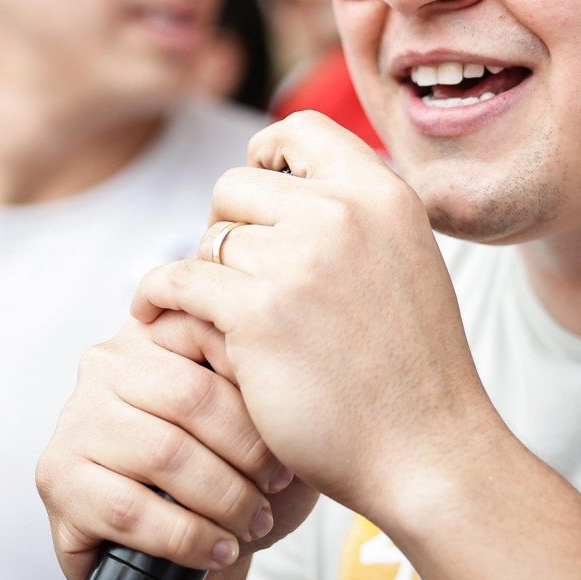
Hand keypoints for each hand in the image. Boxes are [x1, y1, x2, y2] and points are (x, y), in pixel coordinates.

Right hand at [36, 311, 316, 579]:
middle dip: (246, 449)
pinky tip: (216, 548)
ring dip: (222, 498)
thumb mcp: (254, 414)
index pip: (207, 336)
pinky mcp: (59, 478)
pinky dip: (186, 536)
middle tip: (275, 483)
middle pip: (190, 396)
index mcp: (151, 334)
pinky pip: (130, 509)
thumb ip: (256, 372)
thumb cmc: (224, 473)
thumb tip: (278, 353)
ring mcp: (76, 420)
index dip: (254, 383)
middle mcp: (105, 367)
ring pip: (163, 454)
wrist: (185, 552)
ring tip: (252, 521)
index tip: (287, 428)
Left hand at [133, 112, 503, 527]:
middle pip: (237, 184)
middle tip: (232, 273)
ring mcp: (298, 261)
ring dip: (204, 272)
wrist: (427, 450)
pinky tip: (153, 311)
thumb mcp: (406, 259)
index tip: (254, 192)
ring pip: (209, 237)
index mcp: (382, 194)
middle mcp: (341, 214)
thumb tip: (288, 182)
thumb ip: (355, 217)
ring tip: (209, 308)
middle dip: (225, 225)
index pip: (301, 129)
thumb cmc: (413, 368)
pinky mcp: (256, 314)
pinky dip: (157, 295)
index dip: (265, 152)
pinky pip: (179, 280)